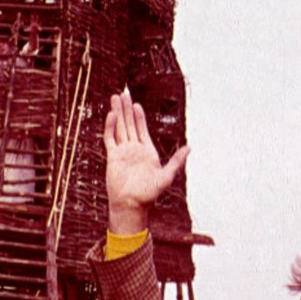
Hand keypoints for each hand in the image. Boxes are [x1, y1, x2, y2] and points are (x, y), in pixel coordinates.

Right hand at [103, 92, 189, 233]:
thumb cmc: (149, 194)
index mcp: (147, 152)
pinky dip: (110, 127)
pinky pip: (110, 138)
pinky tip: (111, 115)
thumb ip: (176, 161)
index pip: (141, 129)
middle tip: (123, 94)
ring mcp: (123, 152)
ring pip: (119, 128)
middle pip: (129, 125)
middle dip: (126, 109)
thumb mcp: (166, 176)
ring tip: (115, 98)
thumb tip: (190, 148)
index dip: (139, 117)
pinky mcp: (113, 157)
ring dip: (118, 113)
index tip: (136, 104)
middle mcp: (134, 149)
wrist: (131, 205)